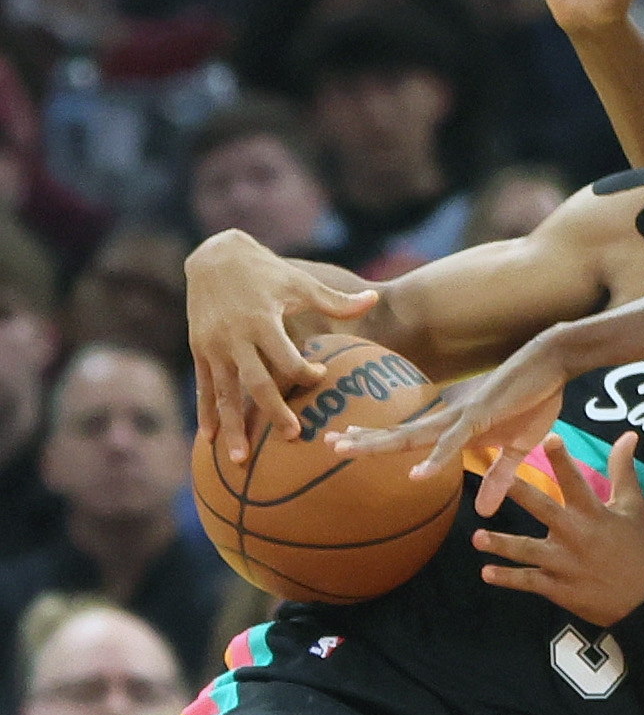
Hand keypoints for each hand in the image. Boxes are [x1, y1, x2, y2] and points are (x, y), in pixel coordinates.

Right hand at [187, 230, 377, 461]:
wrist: (214, 255)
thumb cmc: (266, 270)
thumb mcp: (300, 281)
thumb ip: (336, 299)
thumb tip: (374, 300)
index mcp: (262, 321)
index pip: (287, 358)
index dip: (305, 372)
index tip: (320, 377)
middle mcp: (235, 336)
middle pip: (256, 382)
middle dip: (273, 412)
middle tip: (292, 437)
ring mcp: (213, 345)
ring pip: (224, 392)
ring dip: (233, 426)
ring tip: (240, 459)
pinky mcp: (198, 349)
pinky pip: (203, 386)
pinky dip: (206, 412)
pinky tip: (209, 439)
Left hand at [327, 333, 567, 510]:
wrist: (553, 363)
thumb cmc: (534, 398)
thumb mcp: (518, 448)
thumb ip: (500, 478)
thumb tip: (486, 512)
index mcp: (456, 426)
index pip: (409, 435)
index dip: (377, 438)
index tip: (345, 441)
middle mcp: (451, 418)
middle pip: (401, 434)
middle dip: (364, 440)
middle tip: (326, 443)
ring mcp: (463, 416)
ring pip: (414, 435)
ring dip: (379, 444)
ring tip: (344, 447)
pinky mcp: (482, 416)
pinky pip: (453, 442)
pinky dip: (435, 460)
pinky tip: (416, 475)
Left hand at [475, 431, 643, 626]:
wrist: (643, 601)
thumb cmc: (637, 549)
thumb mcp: (634, 507)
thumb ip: (623, 470)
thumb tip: (628, 434)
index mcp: (594, 514)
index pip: (576, 481)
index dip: (563, 460)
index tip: (549, 439)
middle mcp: (576, 535)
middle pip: (544, 510)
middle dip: (521, 494)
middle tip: (497, 481)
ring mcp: (564, 563)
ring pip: (528, 551)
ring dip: (502, 544)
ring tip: (476, 538)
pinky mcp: (558, 587)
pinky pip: (529, 582)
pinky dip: (507, 579)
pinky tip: (486, 573)